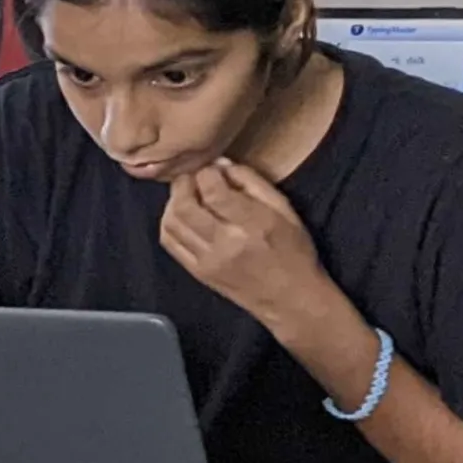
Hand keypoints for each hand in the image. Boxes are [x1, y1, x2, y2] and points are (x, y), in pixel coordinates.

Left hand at [160, 160, 342, 338]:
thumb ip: (253, 183)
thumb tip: (221, 164)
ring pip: (171, 223)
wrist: (290, 298)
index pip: (213, 192)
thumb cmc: (293, 250)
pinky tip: (180, 216)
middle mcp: (226, 243)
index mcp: (253, 224)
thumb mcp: (285, 210)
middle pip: (185, 206)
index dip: (206, 173)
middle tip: (191, 178)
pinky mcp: (197, 272)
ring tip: (186, 195)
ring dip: (172, 202)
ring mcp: (207, 260)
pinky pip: (169, 242)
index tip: (211, 169)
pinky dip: (168, 223)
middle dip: (182, 184)